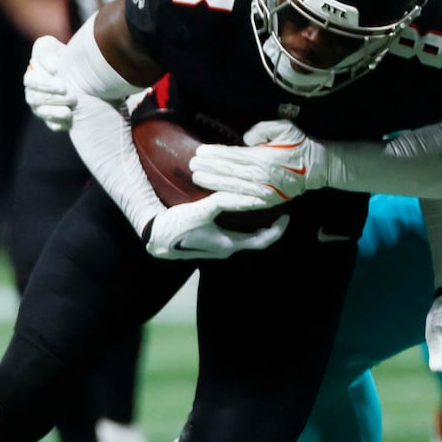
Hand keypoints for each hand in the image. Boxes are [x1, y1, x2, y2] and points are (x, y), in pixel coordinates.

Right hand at [23, 36, 74, 130]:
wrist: (89, 79)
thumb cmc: (70, 59)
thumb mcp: (58, 48)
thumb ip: (48, 52)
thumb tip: (52, 68)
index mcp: (34, 75)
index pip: (32, 81)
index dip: (45, 84)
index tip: (63, 85)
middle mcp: (34, 92)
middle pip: (36, 98)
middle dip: (54, 97)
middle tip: (72, 95)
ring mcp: (42, 108)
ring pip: (43, 113)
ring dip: (56, 110)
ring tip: (72, 105)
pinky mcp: (53, 121)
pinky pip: (53, 125)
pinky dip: (61, 123)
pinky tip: (70, 118)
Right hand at [144, 191, 289, 259]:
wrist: (155, 238)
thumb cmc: (177, 226)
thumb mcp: (201, 210)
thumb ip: (223, 201)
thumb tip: (245, 193)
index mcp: (229, 245)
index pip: (263, 241)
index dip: (278, 229)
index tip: (286, 215)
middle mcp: (227, 248)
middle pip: (257, 239)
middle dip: (270, 225)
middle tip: (278, 208)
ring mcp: (218, 247)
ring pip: (246, 237)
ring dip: (257, 225)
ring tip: (263, 207)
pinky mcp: (210, 242)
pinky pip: (235, 234)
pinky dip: (244, 224)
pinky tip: (241, 211)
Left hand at [189, 120, 328, 206]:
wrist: (318, 168)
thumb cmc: (299, 145)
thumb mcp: (285, 128)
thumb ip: (264, 129)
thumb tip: (246, 139)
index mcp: (264, 158)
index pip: (234, 156)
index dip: (216, 154)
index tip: (200, 151)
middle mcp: (261, 176)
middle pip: (230, 172)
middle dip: (209, 168)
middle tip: (191, 165)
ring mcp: (263, 191)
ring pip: (233, 187)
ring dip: (214, 182)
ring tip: (197, 178)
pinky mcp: (266, 201)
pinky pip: (244, 201)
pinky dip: (229, 199)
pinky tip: (216, 197)